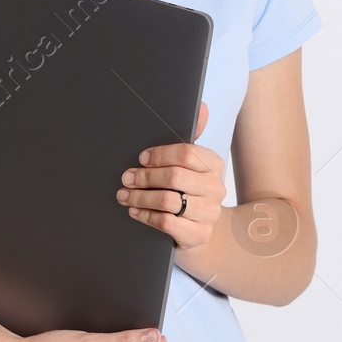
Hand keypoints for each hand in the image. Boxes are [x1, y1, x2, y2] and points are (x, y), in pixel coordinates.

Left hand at [117, 101, 225, 251]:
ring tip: (125, 195)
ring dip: (140, 197)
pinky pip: (165, 222)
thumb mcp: (190, 166)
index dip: (160, 155)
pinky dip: (145, 215)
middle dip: (144, 177)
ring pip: (168, 200)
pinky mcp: (198, 234)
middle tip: (126, 178)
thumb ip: (191, 138)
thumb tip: (202, 107)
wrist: (200, 231)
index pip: (187, 154)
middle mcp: (216, 188)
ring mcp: (209, 213)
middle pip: (174, 176)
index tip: (141, 158)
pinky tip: (135, 211)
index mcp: (214, 165)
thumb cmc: (188, 192)